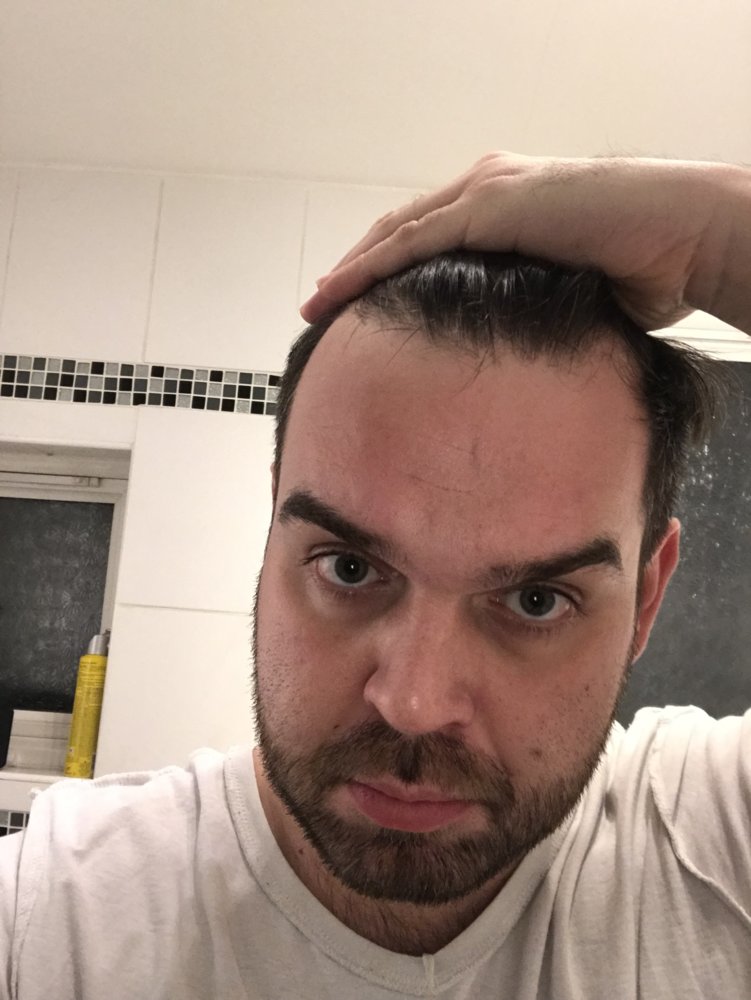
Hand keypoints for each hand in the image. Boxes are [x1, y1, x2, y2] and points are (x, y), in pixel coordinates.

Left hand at [301, 152, 749, 332]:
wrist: (680, 236)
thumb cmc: (644, 268)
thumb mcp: (571, 293)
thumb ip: (534, 309)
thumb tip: (523, 356)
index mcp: (506, 208)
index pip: (430, 240)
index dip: (390, 269)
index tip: (362, 305)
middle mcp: (486, 189)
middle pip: (401, 232)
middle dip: (358, 270)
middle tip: (323, 305)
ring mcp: (484, 191)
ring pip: (395, 233)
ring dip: (350, 271)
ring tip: (316, 305)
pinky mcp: (487, 205)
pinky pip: (408, 241)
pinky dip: (367, 269)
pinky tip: (335, 294)